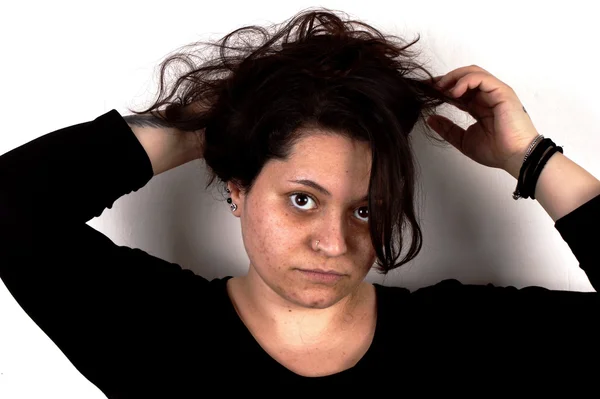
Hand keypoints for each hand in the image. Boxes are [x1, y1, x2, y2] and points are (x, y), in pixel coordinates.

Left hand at [424, 65, 538, 173]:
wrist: (514, 157)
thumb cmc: (496, 151)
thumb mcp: (463, 139)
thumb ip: (447, 129)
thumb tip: (430, 119)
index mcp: (479, 106)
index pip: (459, 90)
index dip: (442, 89)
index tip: (426, 92)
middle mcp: (487, 96)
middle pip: (464, 77)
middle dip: (445, 79)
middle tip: (429, 86)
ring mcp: (495, 92)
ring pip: (473, 72)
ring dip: (453, 77)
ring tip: (440, 88)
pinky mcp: (502, 91)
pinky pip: (481, 78)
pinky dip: (465, 81)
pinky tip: (454, 92)